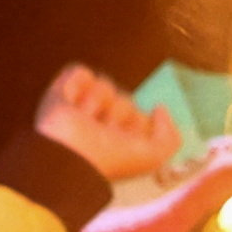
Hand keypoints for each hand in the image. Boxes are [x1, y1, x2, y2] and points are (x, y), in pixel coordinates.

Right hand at [35, 64, 197, 192]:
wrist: (69, 156)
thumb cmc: (110, 160)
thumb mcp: (152, 156)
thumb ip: (169, 136)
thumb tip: (159, 107)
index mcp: (119, 139)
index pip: (140, 117)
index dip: (137, 126)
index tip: (126, 142)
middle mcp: (100, 122)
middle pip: (125, 99)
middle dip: (117, 114)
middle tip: (102, 132)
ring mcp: (80, 105)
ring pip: (105, 85)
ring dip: (97, 103)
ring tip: (84, 120)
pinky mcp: (61, 91)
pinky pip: (80, 72)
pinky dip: (78, 85)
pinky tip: (72, 104)